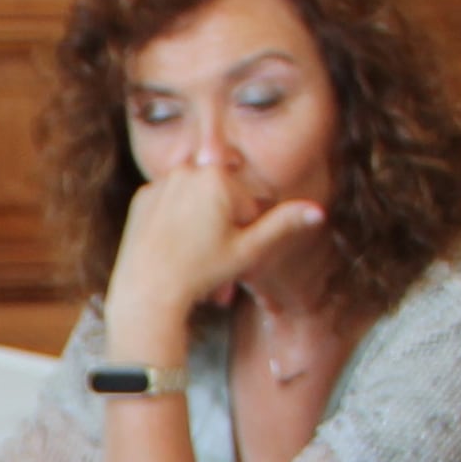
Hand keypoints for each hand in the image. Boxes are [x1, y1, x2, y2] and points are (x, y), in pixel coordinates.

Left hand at [104, 150, 324, 368]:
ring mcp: (161, 182)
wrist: (148, 291)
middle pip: (220, 198)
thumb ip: (283, 225)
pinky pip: (170, 204)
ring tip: (189, 250)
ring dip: (199, 221)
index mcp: (218, 177)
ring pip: (195, 201)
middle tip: (207, 253)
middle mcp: (188, 170)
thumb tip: (318, 211)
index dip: (243, 232)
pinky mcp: (142, 196)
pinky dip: (173, 220)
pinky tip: (171, 243)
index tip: (225, 250)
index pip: (247, 204)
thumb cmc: (201, 272)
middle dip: (221, 224)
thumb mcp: (249, 250)